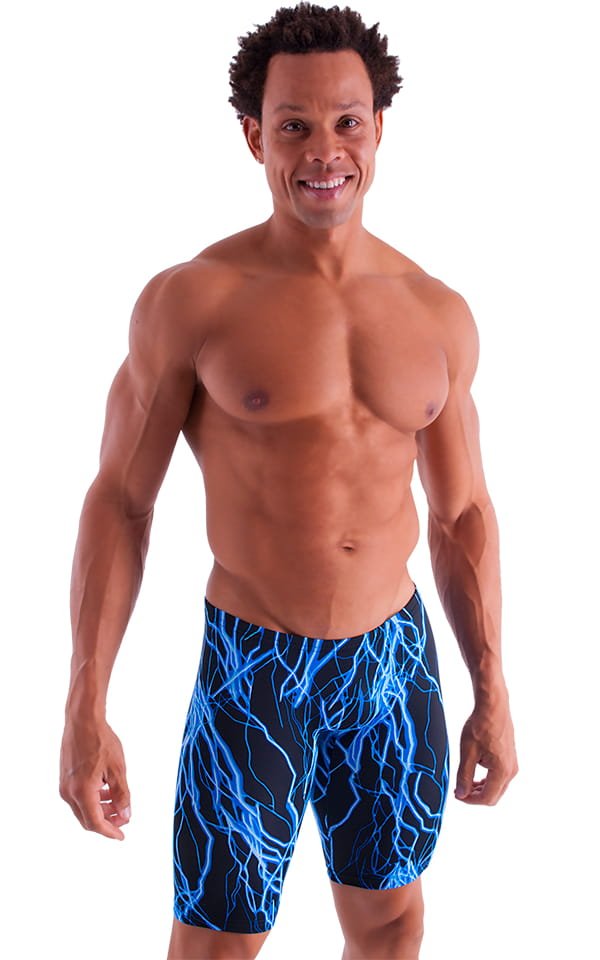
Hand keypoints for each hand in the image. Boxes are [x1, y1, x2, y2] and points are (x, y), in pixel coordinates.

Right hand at [59, 717, 131, 839]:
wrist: (82, 721)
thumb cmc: (100, 740)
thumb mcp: (117, 769)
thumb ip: (122, 795)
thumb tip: (125, 815)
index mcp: (82, 792)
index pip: (96, 823)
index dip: (110, 832)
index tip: (121, 835)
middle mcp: (69, 792)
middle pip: (88, 819)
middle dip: (107, 822)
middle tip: (123, 818)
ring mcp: (65, 785)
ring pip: (83, 809)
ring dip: (100, 810)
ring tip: (117, 802)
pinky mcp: (64, 779)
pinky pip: (79, 797)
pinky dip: (93, 799)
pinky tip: (106, 790)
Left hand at [455, 690, 517, 804]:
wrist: (493, 707)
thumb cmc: (481, 726)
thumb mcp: (467, 753)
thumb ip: (464, 776)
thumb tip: (461, 794)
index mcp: (502, 771)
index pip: (487, 798)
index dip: (470, 800)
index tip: (457, 795)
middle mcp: (511, 770)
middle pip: (494, 795)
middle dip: (475, 796)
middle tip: (459, 790)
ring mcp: (512, 764)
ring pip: (497, 786)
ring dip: (481, 788)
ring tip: (465, 782)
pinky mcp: (510, 757)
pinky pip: (499, 776)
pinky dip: (487, 779)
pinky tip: (474, 772)